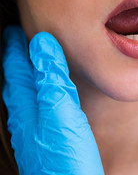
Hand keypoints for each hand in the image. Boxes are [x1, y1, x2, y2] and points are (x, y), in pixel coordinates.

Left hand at [2, 26, 103, 174]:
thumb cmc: (66, 160)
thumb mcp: (60, 113)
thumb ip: (52, 80)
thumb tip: (42, 46)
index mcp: (28, 109)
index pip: (18, 71)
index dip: (18, 50)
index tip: (16, 32)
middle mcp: (27, 121)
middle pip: (17, 83)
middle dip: (18, 61)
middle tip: (22, 44)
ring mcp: (35, 134)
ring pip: (27, 97)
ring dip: (29, 77)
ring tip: (35, 65)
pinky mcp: (47, 143)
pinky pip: (37, 110)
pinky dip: (39, 95)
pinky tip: (48, 100)